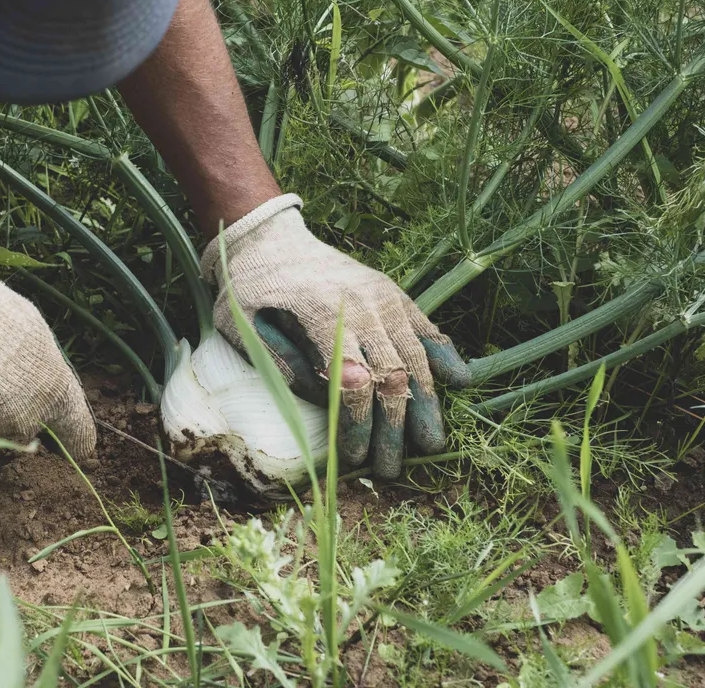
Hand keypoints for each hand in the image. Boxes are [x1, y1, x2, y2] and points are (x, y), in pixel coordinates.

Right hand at [0, 234, 96, 460]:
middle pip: (31, 430)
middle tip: (0, 378)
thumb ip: (43, 363)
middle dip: (20, 411)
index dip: (73, 433)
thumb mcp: (33, 330)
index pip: (79, 436)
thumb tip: (41, 372)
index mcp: (55, 395)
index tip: (66, 430)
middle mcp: (26, 422)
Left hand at [201, 195, 469, 478]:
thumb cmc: (248, 286)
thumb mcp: (243, 326)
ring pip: (415, 356)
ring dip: (424, 405)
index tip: (355, 458)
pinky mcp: (392, 292)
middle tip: (391, 469)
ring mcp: (383, 296)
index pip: (353, 381)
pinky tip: (461, 382)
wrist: (267, 235)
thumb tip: (327, 398)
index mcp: (322, 312)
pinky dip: (445, 354)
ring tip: (430, 445)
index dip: (358, 425)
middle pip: (391, 376)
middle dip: (393, 430)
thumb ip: (282, 363)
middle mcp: (363, 304)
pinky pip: (425, 326)